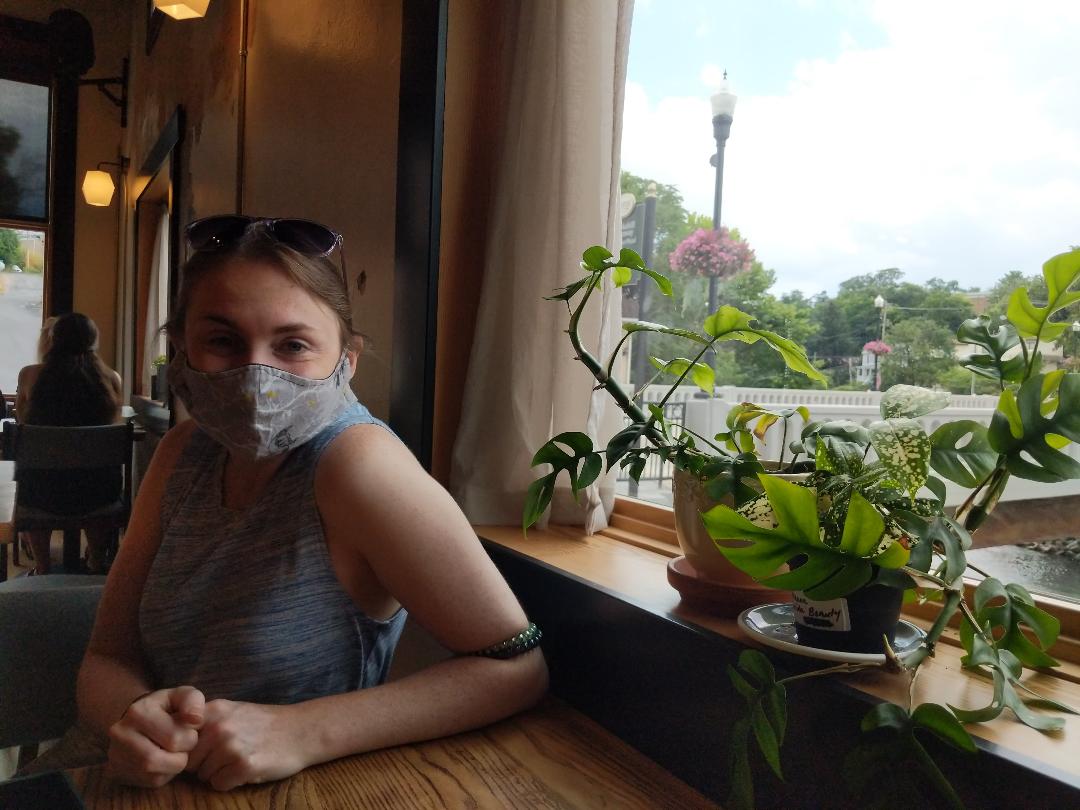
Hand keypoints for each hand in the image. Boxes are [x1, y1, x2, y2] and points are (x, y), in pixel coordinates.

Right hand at [105, 686, 204, 787]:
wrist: (137, 720)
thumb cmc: (165, 708)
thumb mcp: (180, 696)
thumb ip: (192, 701)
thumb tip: (196, 719)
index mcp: (138, 712)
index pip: (175, 738)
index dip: (190, 736)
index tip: (186, 729)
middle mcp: (121, 734)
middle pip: (161, 759)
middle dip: (182, 753)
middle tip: (182, 744)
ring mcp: (116, 755)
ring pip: (156, 774)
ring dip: (173, 766)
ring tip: (173, 752)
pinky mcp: (118, 772)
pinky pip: (151, 782)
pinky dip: (164, 774)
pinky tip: (162, 760)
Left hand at [185, 699, 306, 790]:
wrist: (301, 730)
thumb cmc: (265, 724)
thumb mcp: (233, 711)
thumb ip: (205, 722)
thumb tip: (173, 743)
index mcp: (214, 711)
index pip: (180, 739)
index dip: (190, 749)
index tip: (204, 750)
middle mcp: (219, 727)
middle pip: (190, 761)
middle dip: (204, 764)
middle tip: (227, 757)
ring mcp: (231, 746)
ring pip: (203, 775)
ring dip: (218, 774)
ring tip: (239, 760)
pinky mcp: (244, 766)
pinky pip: (219, 785)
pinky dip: (230, 782)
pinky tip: (246, 769)